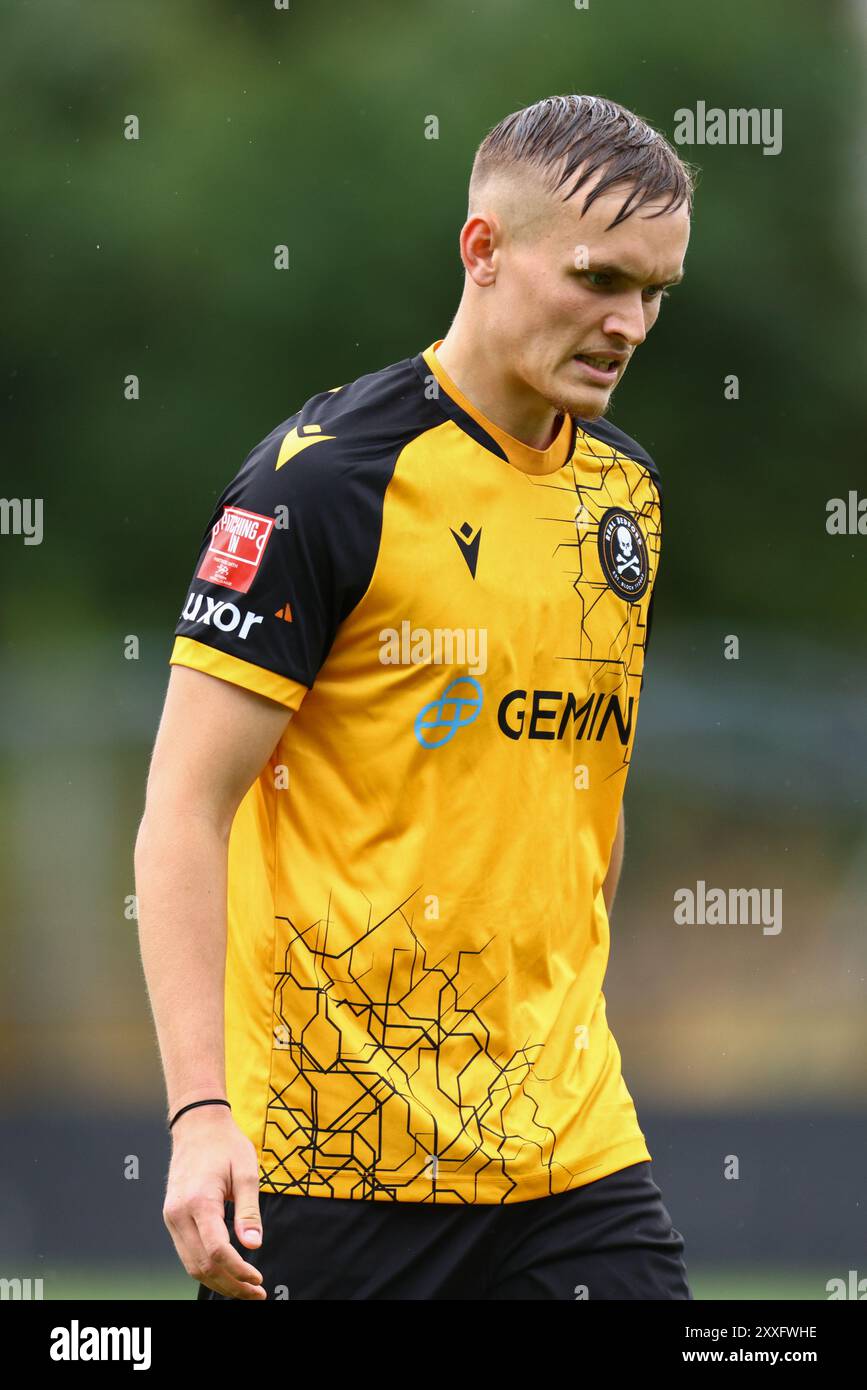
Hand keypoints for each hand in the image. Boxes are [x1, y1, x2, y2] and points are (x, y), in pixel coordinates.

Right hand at [163, 1106, 266, 1299]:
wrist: (197, 1125)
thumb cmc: (226, 1145)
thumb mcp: (246, 1172)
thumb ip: (249, 1211)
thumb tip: (254, 1245)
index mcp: (198, 1201)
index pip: (216, 1251)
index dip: (238, 1271)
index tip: (259, 1279)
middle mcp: (178, 1213)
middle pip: (202, 1265)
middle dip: (230, 1285)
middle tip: (257, 1293)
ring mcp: (171, 1217)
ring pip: (191, 1265)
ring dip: (218, 1282)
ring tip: (245, 1290)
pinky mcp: (171, 1218)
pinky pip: (187, 1253)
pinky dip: (206, 1269)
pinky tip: (227, 1273)